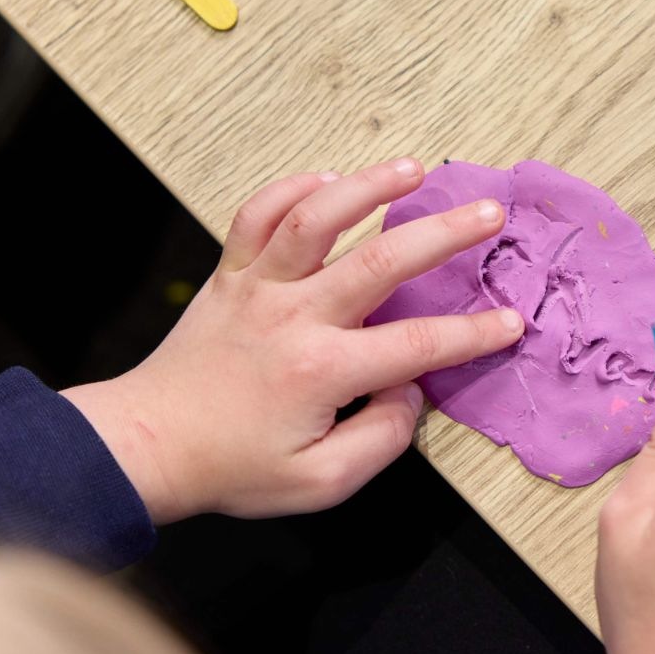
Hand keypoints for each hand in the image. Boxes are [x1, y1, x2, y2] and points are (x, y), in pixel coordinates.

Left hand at [62, 159, 524, 523]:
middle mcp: (295, 316)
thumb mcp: (319, 483)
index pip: (418, 344)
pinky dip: (293, 189)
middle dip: (445, 232)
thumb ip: (379, 440)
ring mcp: (258, 288)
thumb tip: (408, 393)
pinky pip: (258, 215)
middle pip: (382, 259)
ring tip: (413, 170)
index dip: (473, 333)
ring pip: (317, 217)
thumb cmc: (232, 468)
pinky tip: (328, 179)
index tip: (510, 320)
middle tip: (488, 212)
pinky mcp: (229, 275)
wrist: (144, 446)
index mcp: (324, 370)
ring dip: (368, 186)